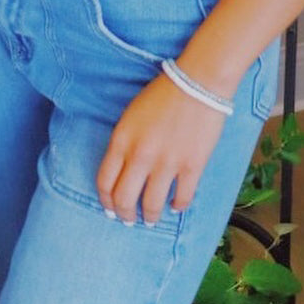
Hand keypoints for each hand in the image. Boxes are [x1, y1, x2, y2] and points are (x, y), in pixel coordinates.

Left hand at [96, 74, 226, 224]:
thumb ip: (124, 143)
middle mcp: (140, 155)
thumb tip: (123, 170)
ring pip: (152, 205)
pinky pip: (182, 198)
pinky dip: (177, 206)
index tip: (110, 208)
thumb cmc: (163, 94)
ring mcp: (166, 163)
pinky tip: (176, 205)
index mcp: (122, 140)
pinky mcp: (191, 167)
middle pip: (124, 199)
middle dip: (124, 215)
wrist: (197, 83)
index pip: (105, 181)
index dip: (106, 200)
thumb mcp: (131, 116)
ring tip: (151, 219)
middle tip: (129, 220)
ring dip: (150, 217)